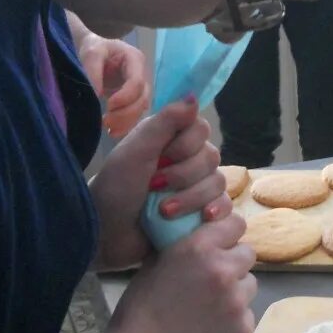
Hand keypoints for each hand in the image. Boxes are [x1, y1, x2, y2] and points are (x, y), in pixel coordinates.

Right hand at [72, 210, 254, 332]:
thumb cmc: (138, 312)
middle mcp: (225, 270)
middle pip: (247, 255)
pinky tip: (211, 332)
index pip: (235, 224)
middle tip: (213, 280)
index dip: (228, 234)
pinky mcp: (245, 331)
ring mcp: (238, 303)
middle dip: (233, 263)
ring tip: (210, 309)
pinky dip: (234, 321)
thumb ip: (182, 249)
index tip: (221, 244)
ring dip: (236, 291)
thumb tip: (197, 242)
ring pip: (249, 286)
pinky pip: (247, 316)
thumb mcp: (153, 266)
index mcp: (199, 248)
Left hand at [75, 32, 150, 137]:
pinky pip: (133, 115)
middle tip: (106, 121)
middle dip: (126, 113)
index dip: (125, 97)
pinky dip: (124, 126)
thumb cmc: (93, 47)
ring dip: (126, 122)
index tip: (108, 105)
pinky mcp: (131, 100)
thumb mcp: (91, 52)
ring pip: (140, 110)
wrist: (91, 51)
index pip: (137, 83)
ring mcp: (137, 89)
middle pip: (142, 99)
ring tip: (108, 130)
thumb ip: (93, 70)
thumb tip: (96, 95)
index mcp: (135, 60)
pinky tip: (112, 132)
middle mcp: (141, 75)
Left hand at [89, 98, 229, 271]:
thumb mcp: (135, 151)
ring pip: (218, 184)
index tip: (162, 156)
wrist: (107, 234)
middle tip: (154, 186)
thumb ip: (164, 122)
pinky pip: (225, 208)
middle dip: (183, 175)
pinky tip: (202, 219)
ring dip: (191, 197)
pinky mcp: (201, 215)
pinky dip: (213, 212)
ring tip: (163, 212)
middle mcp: (186, 160)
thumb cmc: (116, 188)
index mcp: (170, 140)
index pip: (201, 129)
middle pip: (211, 157)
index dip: (185, 144)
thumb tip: (193, 97)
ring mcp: (196, 189)